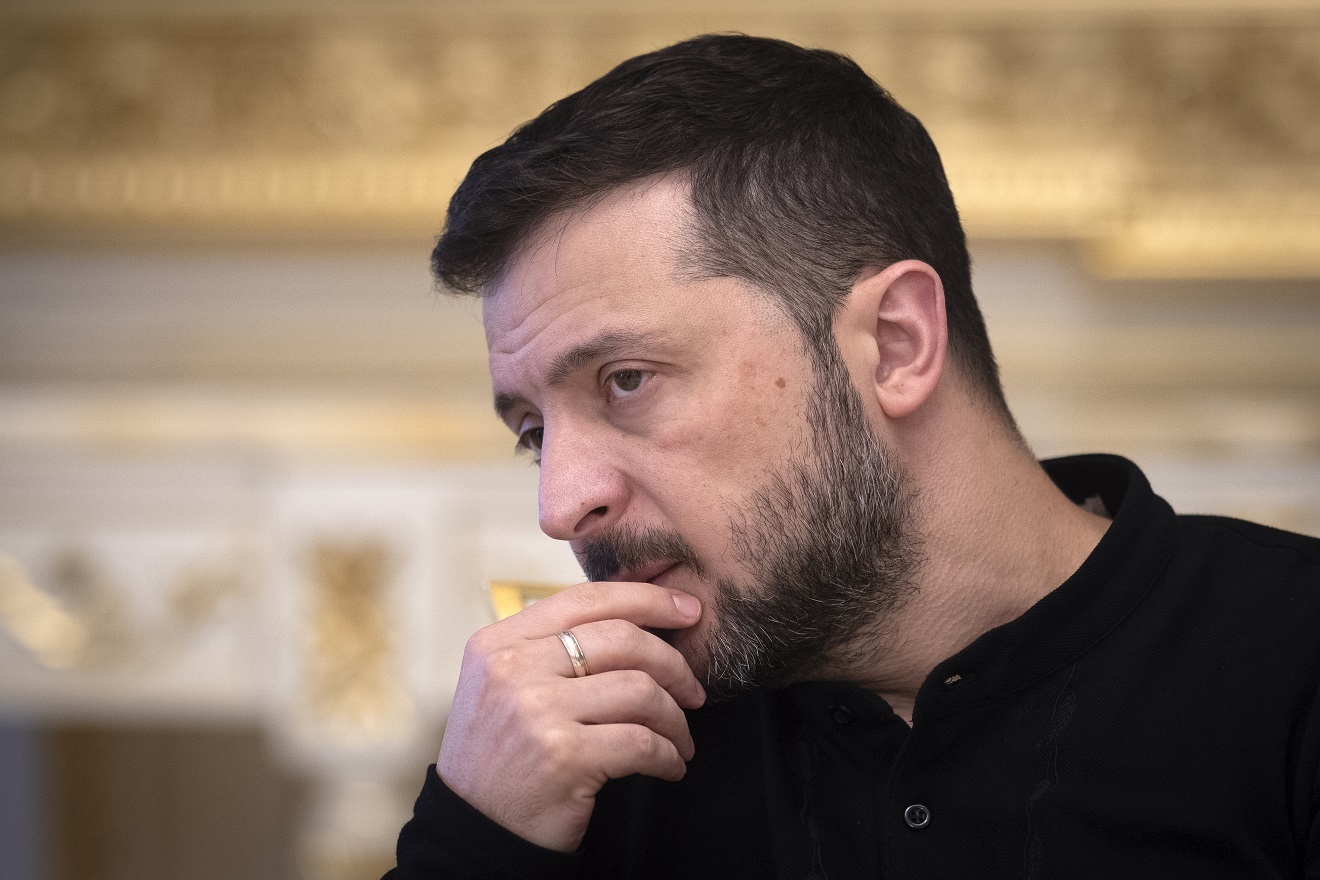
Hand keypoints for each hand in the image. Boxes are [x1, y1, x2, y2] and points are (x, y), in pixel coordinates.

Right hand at [436, 581, 705, 851]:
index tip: (686, 609)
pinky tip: (670, 765)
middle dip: (673, 663)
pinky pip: (642, 742)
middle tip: (692, 689)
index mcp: (499, 643)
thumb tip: (634, 616)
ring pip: (641, 690)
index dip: (646, 598)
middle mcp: (513, 668)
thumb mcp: (503, 686)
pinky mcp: (563, 755)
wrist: (476, 833)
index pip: (586, 599)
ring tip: (680, 738)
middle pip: (622, 638)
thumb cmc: (501, 757)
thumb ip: (549, 648)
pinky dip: (668, 755)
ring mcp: (536, 711)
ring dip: (674, 718)